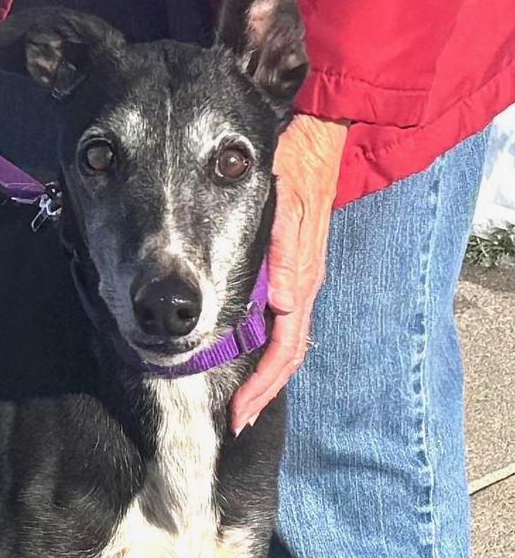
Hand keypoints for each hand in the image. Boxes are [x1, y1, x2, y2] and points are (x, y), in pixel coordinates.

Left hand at [231, 114, 347, 434]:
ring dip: (266, 376)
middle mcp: (302, 286)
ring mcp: (301, 280)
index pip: (284, 348)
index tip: (240, 410)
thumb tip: (284, 303)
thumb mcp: (287, 207)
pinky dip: (270, 349)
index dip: (262, 384)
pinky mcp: (296, 270)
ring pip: (287, 343)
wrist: (320, 137)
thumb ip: (285, 255)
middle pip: (286, 355)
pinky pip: (285, 323)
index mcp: (301, 280)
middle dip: (262, 391)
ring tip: (244, 402)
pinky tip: (253, 359)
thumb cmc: (298, 169)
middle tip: (238, 420)